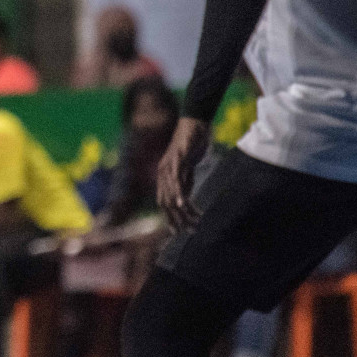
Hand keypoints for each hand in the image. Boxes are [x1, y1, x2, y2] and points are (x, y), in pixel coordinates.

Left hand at [157, 118, 210, 232]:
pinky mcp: (178, 158)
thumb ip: (185, 182)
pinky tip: (183, 204)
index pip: (163, 202)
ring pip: (171, 193)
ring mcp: (168, 166)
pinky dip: (179, 192)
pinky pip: (177, 179)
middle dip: (176, 219)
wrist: (194, 124)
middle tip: (189, 231)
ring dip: (181, 210)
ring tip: (192, 222)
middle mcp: (162, 173)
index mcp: (164, 176)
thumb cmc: (192, 145)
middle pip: (165, 203)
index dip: (170, 218)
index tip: (179, 232)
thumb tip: (184, 199)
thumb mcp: (188, 169)